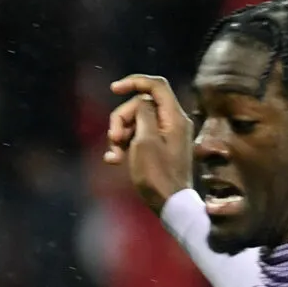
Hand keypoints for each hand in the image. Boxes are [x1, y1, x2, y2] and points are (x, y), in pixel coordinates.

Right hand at [104, 74, 193, 211]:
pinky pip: (139, 138)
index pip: (156, 85)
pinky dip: (125, 145)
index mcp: (174, 117)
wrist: (170, 204)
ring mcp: (167, 136)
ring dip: (120, 135)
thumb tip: (140, 102)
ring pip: (137, 122)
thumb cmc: (157, 174)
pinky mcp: (160, 149)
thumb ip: (142, 113)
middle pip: (141, 105)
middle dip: (122, 118)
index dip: (134, 82)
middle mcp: (173, 122)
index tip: (114, 89)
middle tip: (113, 138)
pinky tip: (114, 160)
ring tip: (114, 155)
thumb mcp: (145, 139)